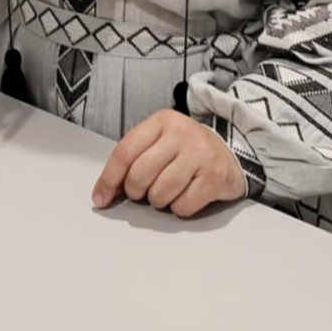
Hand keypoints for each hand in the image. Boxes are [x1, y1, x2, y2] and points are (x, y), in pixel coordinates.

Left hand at [91, 108, 246, 218]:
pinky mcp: (214, 177)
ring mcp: (200, 154)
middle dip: (136, 192)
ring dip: (159, 201)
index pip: (125, 152)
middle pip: (139, 176)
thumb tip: (104, 192)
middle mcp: (181, 133)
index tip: (100, 198)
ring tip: (169, 190)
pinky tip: (187, 195)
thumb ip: (133, 159)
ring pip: (160, 194)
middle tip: (145, 191)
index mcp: (161, 121)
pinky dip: (179, 209)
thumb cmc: (187, 150)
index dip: (109, 179)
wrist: (231, 152)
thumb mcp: (159, 142)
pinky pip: (182, 207)